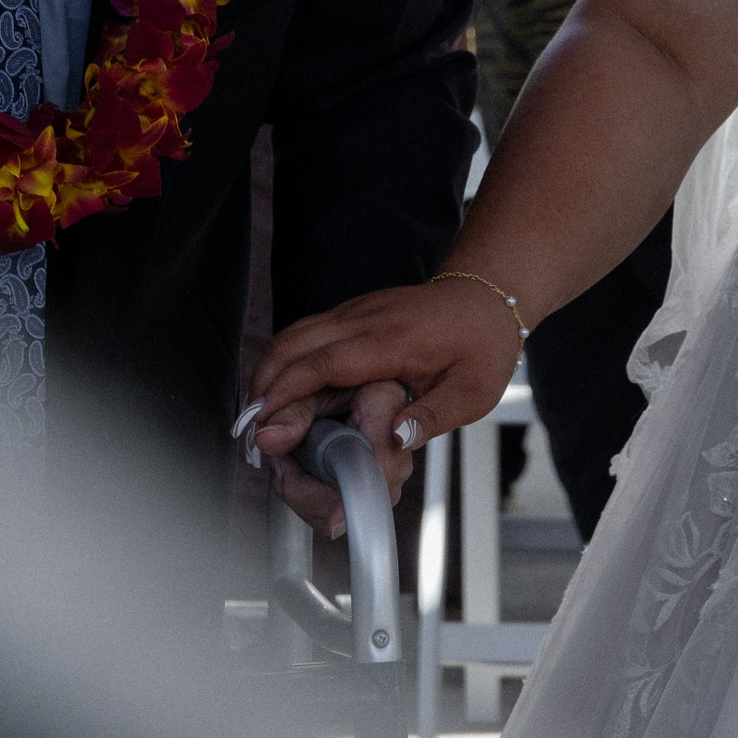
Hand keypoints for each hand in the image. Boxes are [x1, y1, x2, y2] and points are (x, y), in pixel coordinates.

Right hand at [248, 276, 521, 509]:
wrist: (487, 294)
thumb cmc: (482, 343)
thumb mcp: (473, 391)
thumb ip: (432, 417)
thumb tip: (394, 443)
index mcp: (391, 340)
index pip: (326, 363)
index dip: (289, 391)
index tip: (263, 419)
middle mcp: (364, 320)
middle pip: (293, 344)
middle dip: (264, 384)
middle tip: (250, 427)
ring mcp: (355, 312)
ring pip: (293, 335)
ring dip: (269, 371)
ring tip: (257, 414)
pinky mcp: (352, 314)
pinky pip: (306, 334)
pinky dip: (284, 361)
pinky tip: (280, 390)